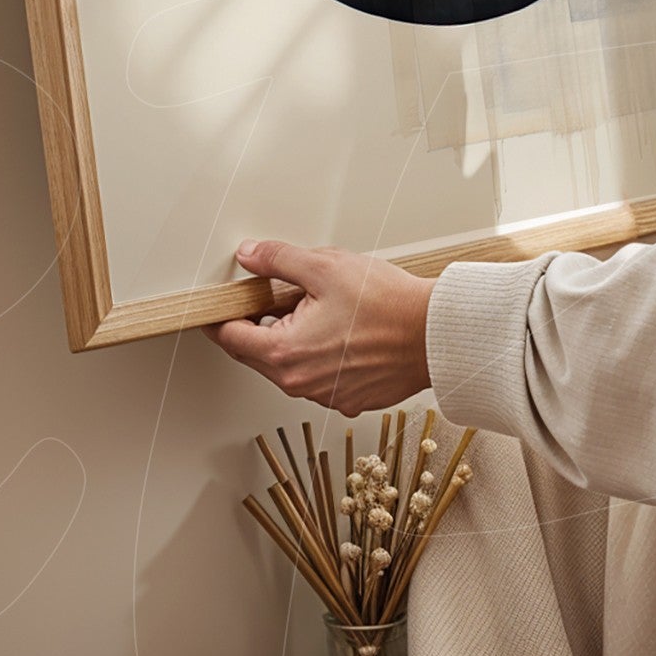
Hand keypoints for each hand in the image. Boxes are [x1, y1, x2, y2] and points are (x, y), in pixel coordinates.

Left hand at [200, 239, 434, 413]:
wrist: (434, 334)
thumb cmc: (387, 304)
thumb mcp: (324, 267)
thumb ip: (278, 260)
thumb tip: (250, 256)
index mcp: (285, 354)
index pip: (231, 338)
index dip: (222, 316)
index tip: (220, 304)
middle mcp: (301, 384)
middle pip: (258, 353)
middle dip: (261, 323)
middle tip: (278, 293)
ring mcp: (326, 396)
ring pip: (289, 365)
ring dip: (292, 338)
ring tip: (319, 307)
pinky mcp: (350, 399)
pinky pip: (319, 376)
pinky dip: (319, 354)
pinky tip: (341, 329)